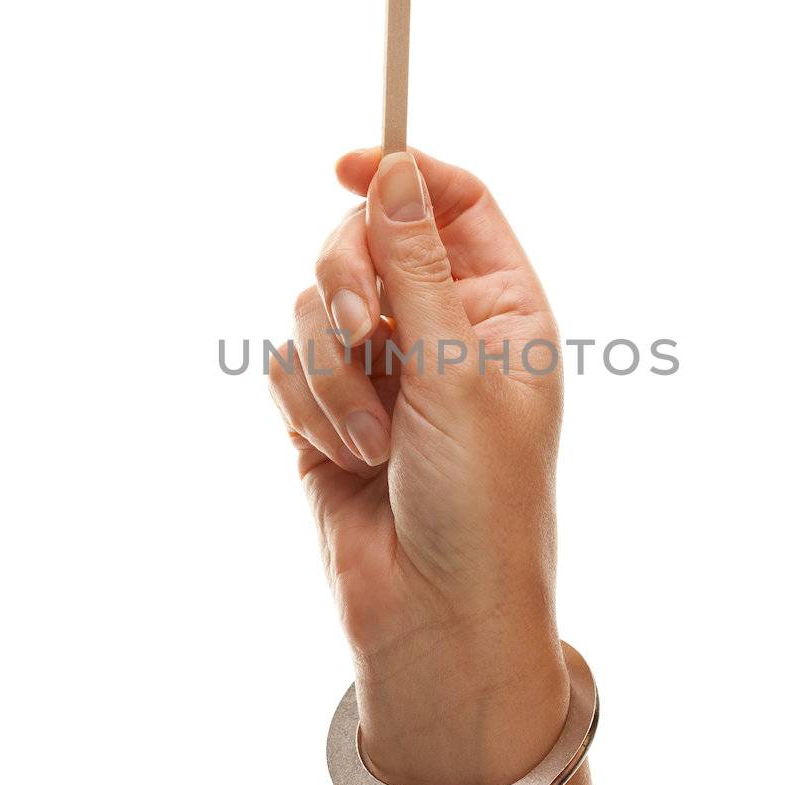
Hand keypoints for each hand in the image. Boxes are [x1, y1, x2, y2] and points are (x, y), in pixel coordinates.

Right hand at [270, 149, 568, 784]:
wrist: (435, 618)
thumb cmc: (481, 503)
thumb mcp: (458, 372)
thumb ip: (417, 265)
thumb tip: (393, 169)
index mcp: (499, 310)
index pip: (453, 204)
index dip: (402, 175)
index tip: (346, 166)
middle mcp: (438, 332)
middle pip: (367, 242)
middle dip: (351, 284)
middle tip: (366, 328)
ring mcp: (379, 373)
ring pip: (312, 308)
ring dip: (334, 374)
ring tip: (374, 442)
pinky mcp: (325, 414)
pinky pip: (284, 366)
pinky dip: (308, 409)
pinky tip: (343, 459)